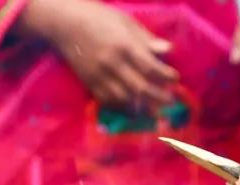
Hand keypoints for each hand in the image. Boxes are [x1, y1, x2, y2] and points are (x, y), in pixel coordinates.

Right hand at [16, 0, 177, 107]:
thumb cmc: (98, 18)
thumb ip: (146, 39)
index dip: (165, 76)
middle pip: (140, 88)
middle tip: (171, 102)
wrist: (64, 23)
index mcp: (124, 45)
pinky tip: (134, 109)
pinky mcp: (89, 83)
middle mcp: (112, 63)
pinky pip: (109, 101)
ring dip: (143, 107)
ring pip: (125, 99)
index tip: (175, 79)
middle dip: (159, 97)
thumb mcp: (125, 22)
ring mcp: (99, 75)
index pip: (150, 67)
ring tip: (156, 111)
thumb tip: (169, 50)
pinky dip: (123, 108)